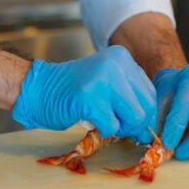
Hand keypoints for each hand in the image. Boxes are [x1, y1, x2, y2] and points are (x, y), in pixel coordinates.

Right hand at [12, 45, 155, 141]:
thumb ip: (128, 97)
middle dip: (135, 126)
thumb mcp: (107, 83)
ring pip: (134, 118)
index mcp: (123, 58)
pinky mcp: (90, 98)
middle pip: (146, 108)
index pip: (150, 94)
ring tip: (103, 121)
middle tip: (117, 127)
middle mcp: (116, 64)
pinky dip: (103, 131)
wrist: (37, 89)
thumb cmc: (73, 92)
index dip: (144, 115)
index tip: (131, 124)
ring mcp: (103, 79)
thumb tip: (151, 128)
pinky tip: (89, 120)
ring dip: (120, 129)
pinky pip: (112, 127)